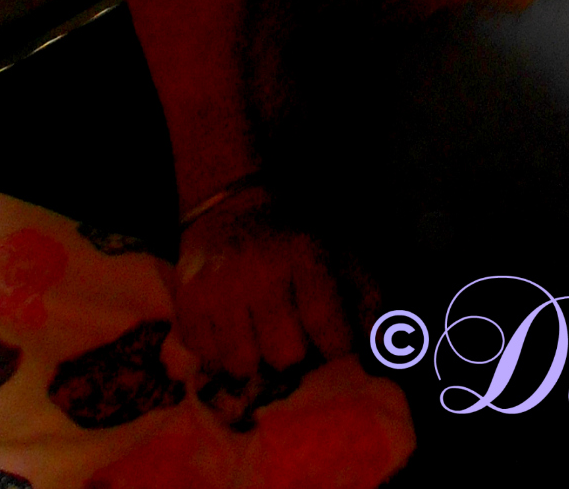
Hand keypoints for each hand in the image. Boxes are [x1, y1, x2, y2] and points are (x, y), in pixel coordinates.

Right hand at [174, 183, 354, 379]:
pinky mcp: (186, 301)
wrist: (234, 205)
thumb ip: (368, 300)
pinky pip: (205, 356)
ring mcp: (218, 287)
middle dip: (295, 356)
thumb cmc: (298, 238)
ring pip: (242, 364)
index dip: (336, 349)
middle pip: (284, 354)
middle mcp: (260, 270)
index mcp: (306, 253)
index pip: (328, 328)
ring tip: (261, 338)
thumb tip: (383, 349)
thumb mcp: (342, 253)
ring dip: (256, 359)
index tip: (335, 347)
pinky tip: (232, 332)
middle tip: (295, 340)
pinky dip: (220, 353)